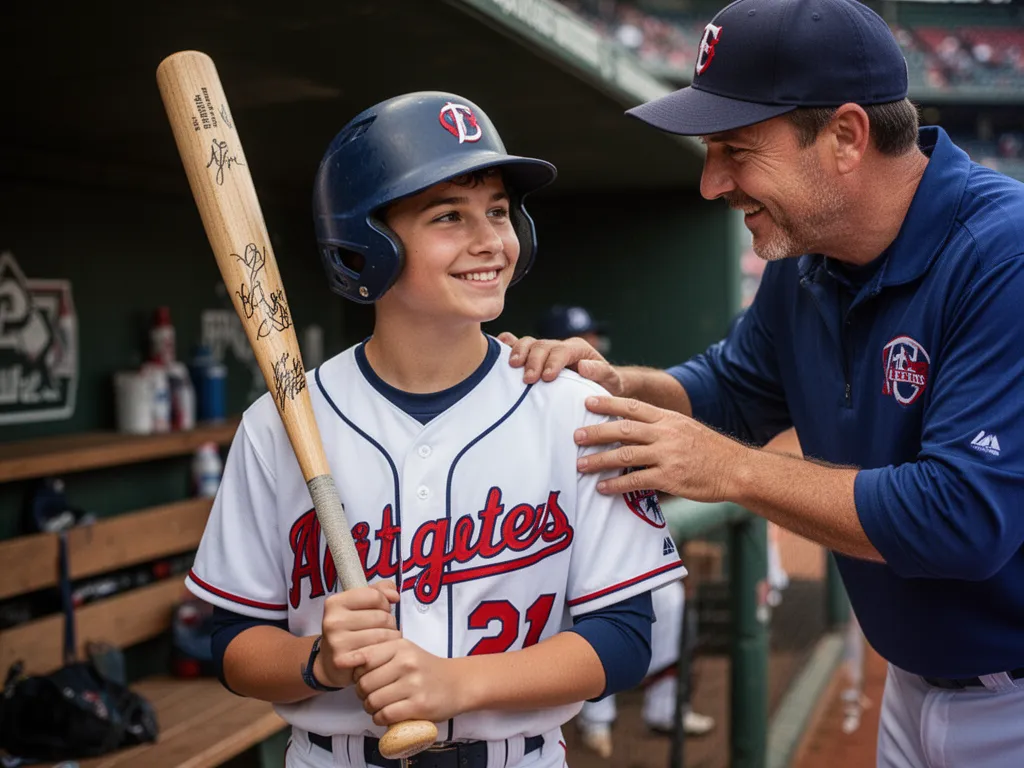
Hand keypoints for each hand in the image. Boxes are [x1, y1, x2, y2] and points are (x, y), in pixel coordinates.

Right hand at [315, 581, 400, 688]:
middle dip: (390, 624)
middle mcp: (332, 621)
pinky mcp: (342, 660)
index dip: (384, 604)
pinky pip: (377, 653)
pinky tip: (378, 655)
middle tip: (384, 630)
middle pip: (382, 617)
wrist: (330, 663)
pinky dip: (384, 654)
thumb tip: (395, 596)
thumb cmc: (350, 629)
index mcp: (335, 602)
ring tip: (384, 642)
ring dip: (391, 639)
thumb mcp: (360, 605)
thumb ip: (379, 591)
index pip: (375, 596)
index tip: (380, 611)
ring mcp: (336, 642)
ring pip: (382, 635)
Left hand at [351, 639, 465, 725]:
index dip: (356, 672)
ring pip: (373, 701)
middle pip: (364, 683)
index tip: (361, 678)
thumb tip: (345, 661)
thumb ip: (379, 652)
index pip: (363, 658)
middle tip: (370, 695)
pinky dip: (380, 718)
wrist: (457, 683)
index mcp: (400, 646)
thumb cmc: (424, 667)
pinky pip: (385, 715)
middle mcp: (406, 663)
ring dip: (370, 708)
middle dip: (362, 693)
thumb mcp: (404, 650)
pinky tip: (386, 715)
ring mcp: (413, 684)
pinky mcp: (419, 706)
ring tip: (377, 706)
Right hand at [498, 332, 622, 392]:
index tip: (547, 377)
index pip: (562, 350)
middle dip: (534, 360)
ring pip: (529, 343)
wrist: (601, 385)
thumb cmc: (606, 384)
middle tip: (528, 379)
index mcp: (578, 348)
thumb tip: (583, 366)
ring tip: (512, 366)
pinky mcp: (535, 357)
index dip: (553, 362)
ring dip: (519, 353)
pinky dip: (509, 343)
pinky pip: (519, 344)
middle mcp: (559, 346)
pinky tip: (499, 346)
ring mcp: (546, 350)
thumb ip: (600, 372)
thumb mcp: (611, 380)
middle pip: (542, 345)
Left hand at [574, 395, 748, 501]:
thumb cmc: (710, 451)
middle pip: (623, 428)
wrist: (737, 469)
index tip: (587, 402)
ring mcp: (667, 455)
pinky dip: (616, 484)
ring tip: (580, 465)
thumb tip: (632, 429)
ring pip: (625, 454)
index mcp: (668, 419)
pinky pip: (636, 480)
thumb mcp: (686, 429)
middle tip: (575, 435)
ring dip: (599, 460)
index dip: (608, 403)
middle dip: (596, 431)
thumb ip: (661, 427)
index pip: (633, 406)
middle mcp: (666, 433)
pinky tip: (603, 487)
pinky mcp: (670, 477)